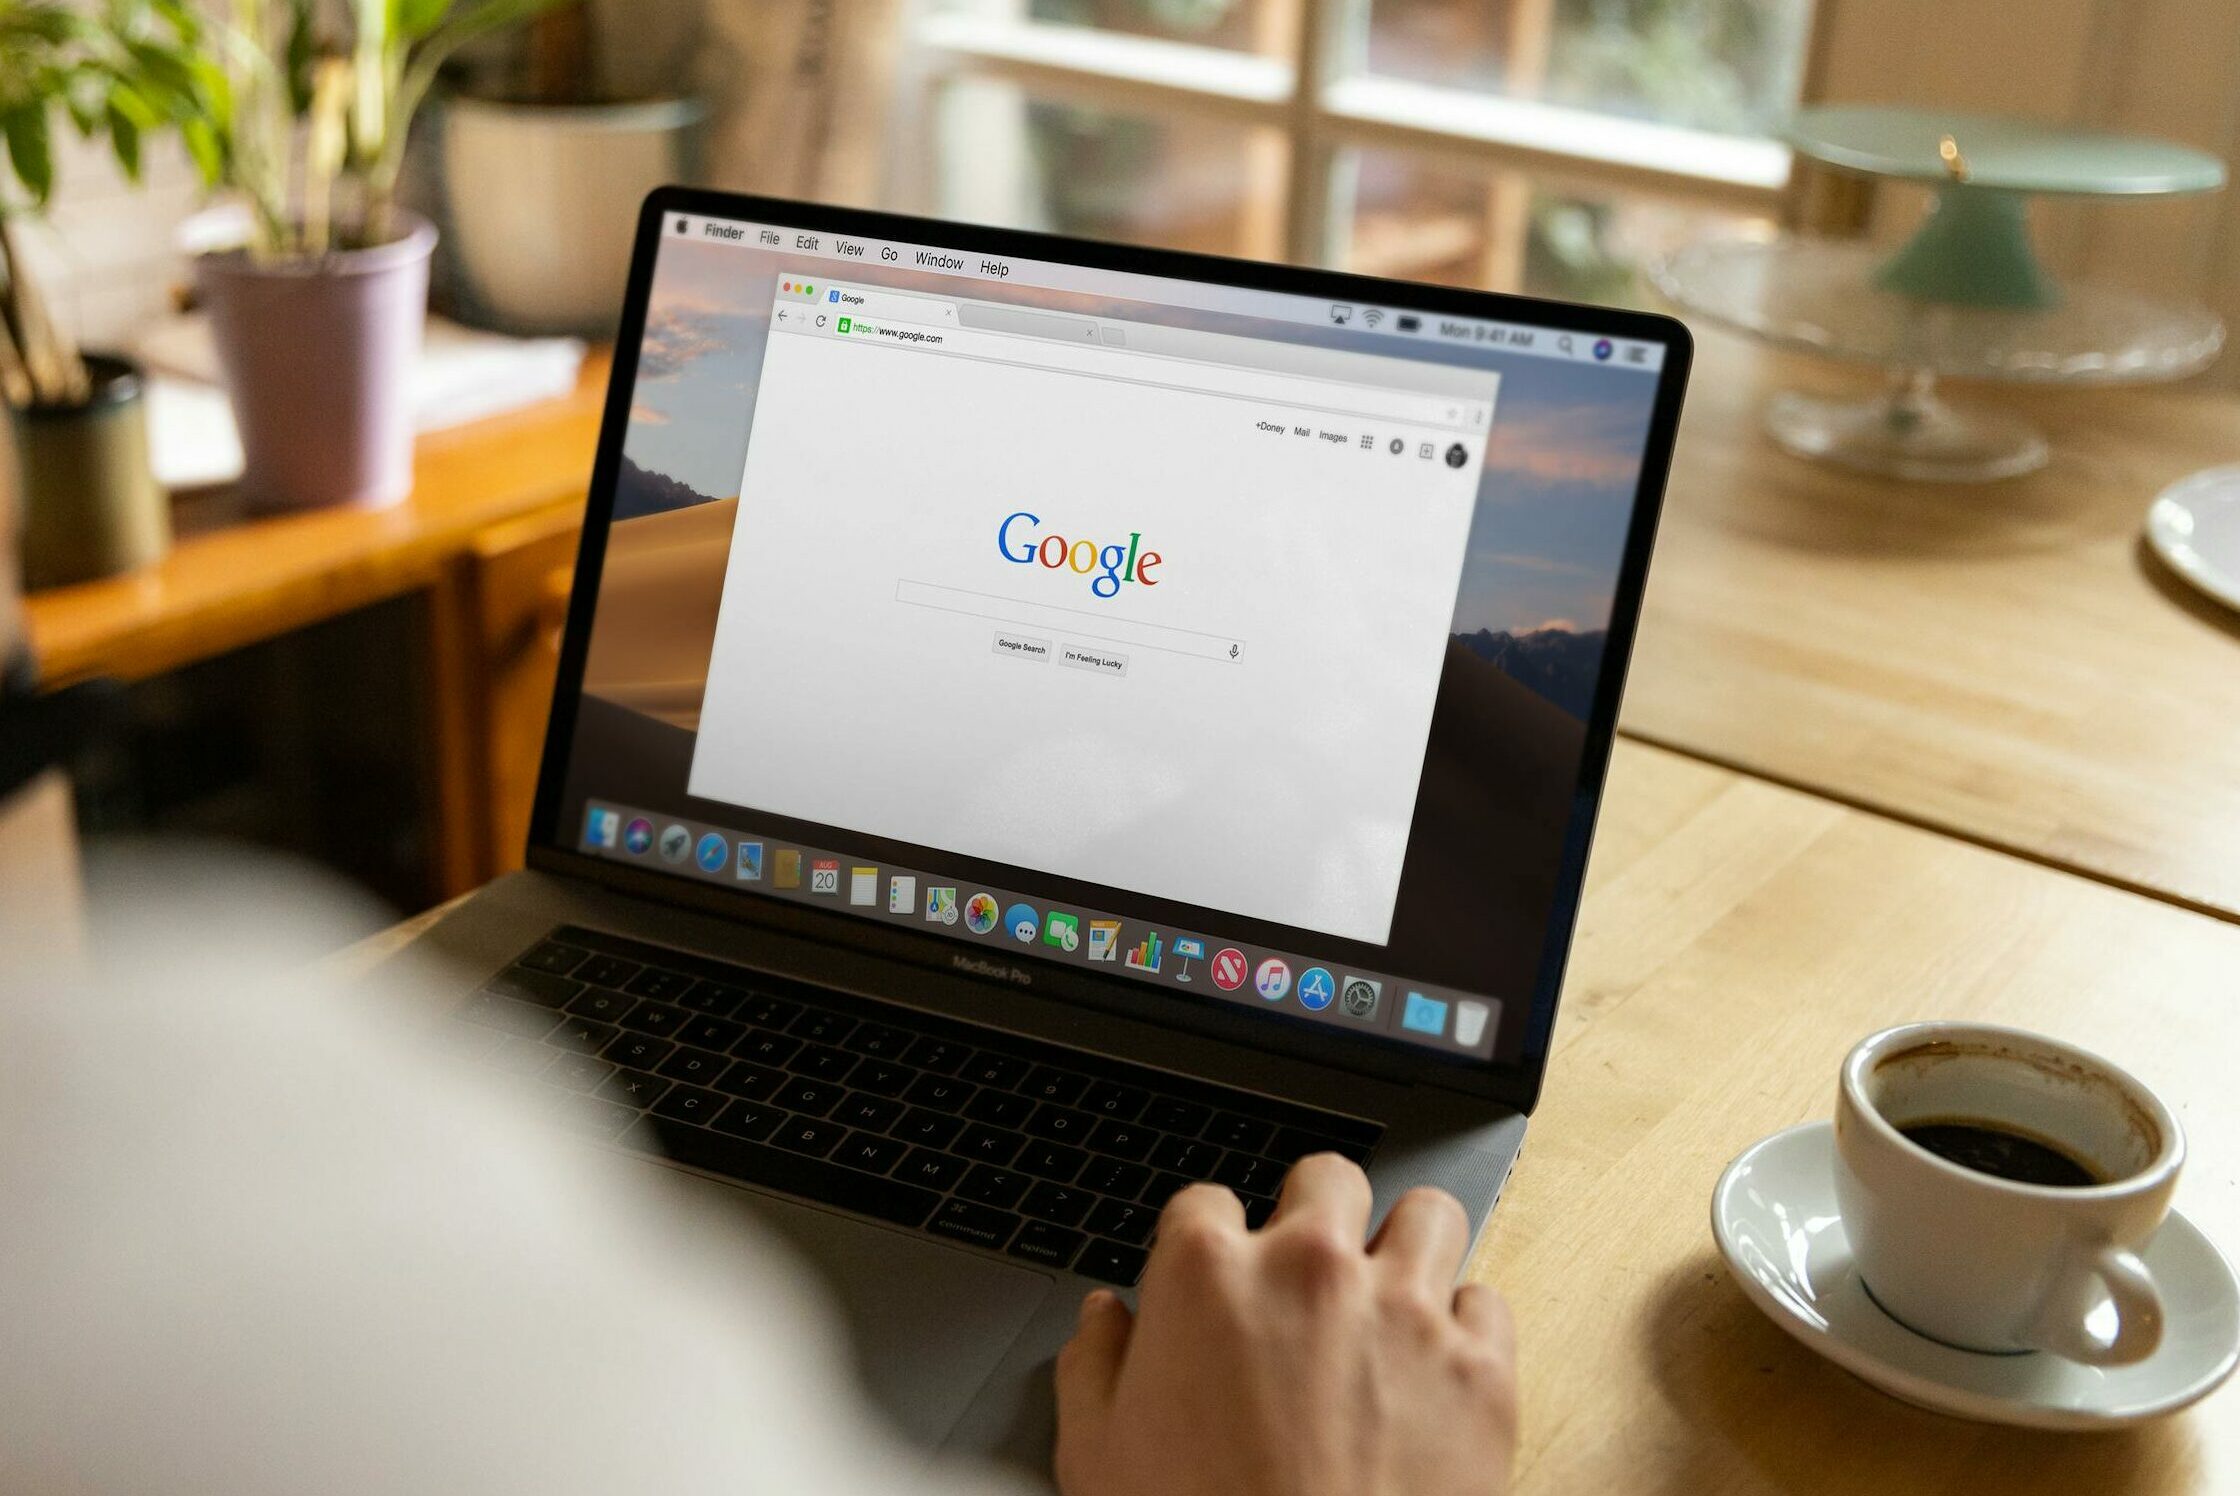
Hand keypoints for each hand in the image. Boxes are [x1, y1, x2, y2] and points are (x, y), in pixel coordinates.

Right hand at [1054, 1155, 1516, 1495]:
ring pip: (1428, 1213)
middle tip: (1308, 1271)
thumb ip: (1094, 1366)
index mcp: (1207, 1275)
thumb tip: (1104, 1319)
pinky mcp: (1480, 1371)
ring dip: (1406, 1246)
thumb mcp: (1098, 1456)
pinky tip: (1436, 1366)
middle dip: (1316, 1214)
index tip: (1217, 1275)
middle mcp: (1310, 1269)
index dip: (1207, 1242)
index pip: (1205, 1201)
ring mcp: (1405, 1312)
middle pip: (1327, 1177)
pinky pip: (1489, 1302)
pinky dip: (1466, 1328)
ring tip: (1389, 1294)